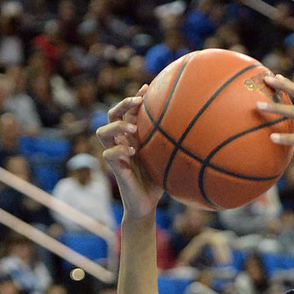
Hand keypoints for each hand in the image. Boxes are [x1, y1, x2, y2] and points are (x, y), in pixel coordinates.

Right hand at [96, 89, 163, 218]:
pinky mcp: (115, 169)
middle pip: (111, 115)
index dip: (134, 98)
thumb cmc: (158, 181)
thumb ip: (168, 142)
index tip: (147, 88)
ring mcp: (116, 155)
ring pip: (102, 132)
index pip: (127, 112)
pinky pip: (109, 154)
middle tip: (137, 102)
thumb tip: (190, 125)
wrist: (147, 205)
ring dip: (117, 126)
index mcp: (131, 138)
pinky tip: (133, 153)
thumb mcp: (165, 157)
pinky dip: (119, 150)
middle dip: (122, 104)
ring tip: (133, 130)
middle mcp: (121, 143)